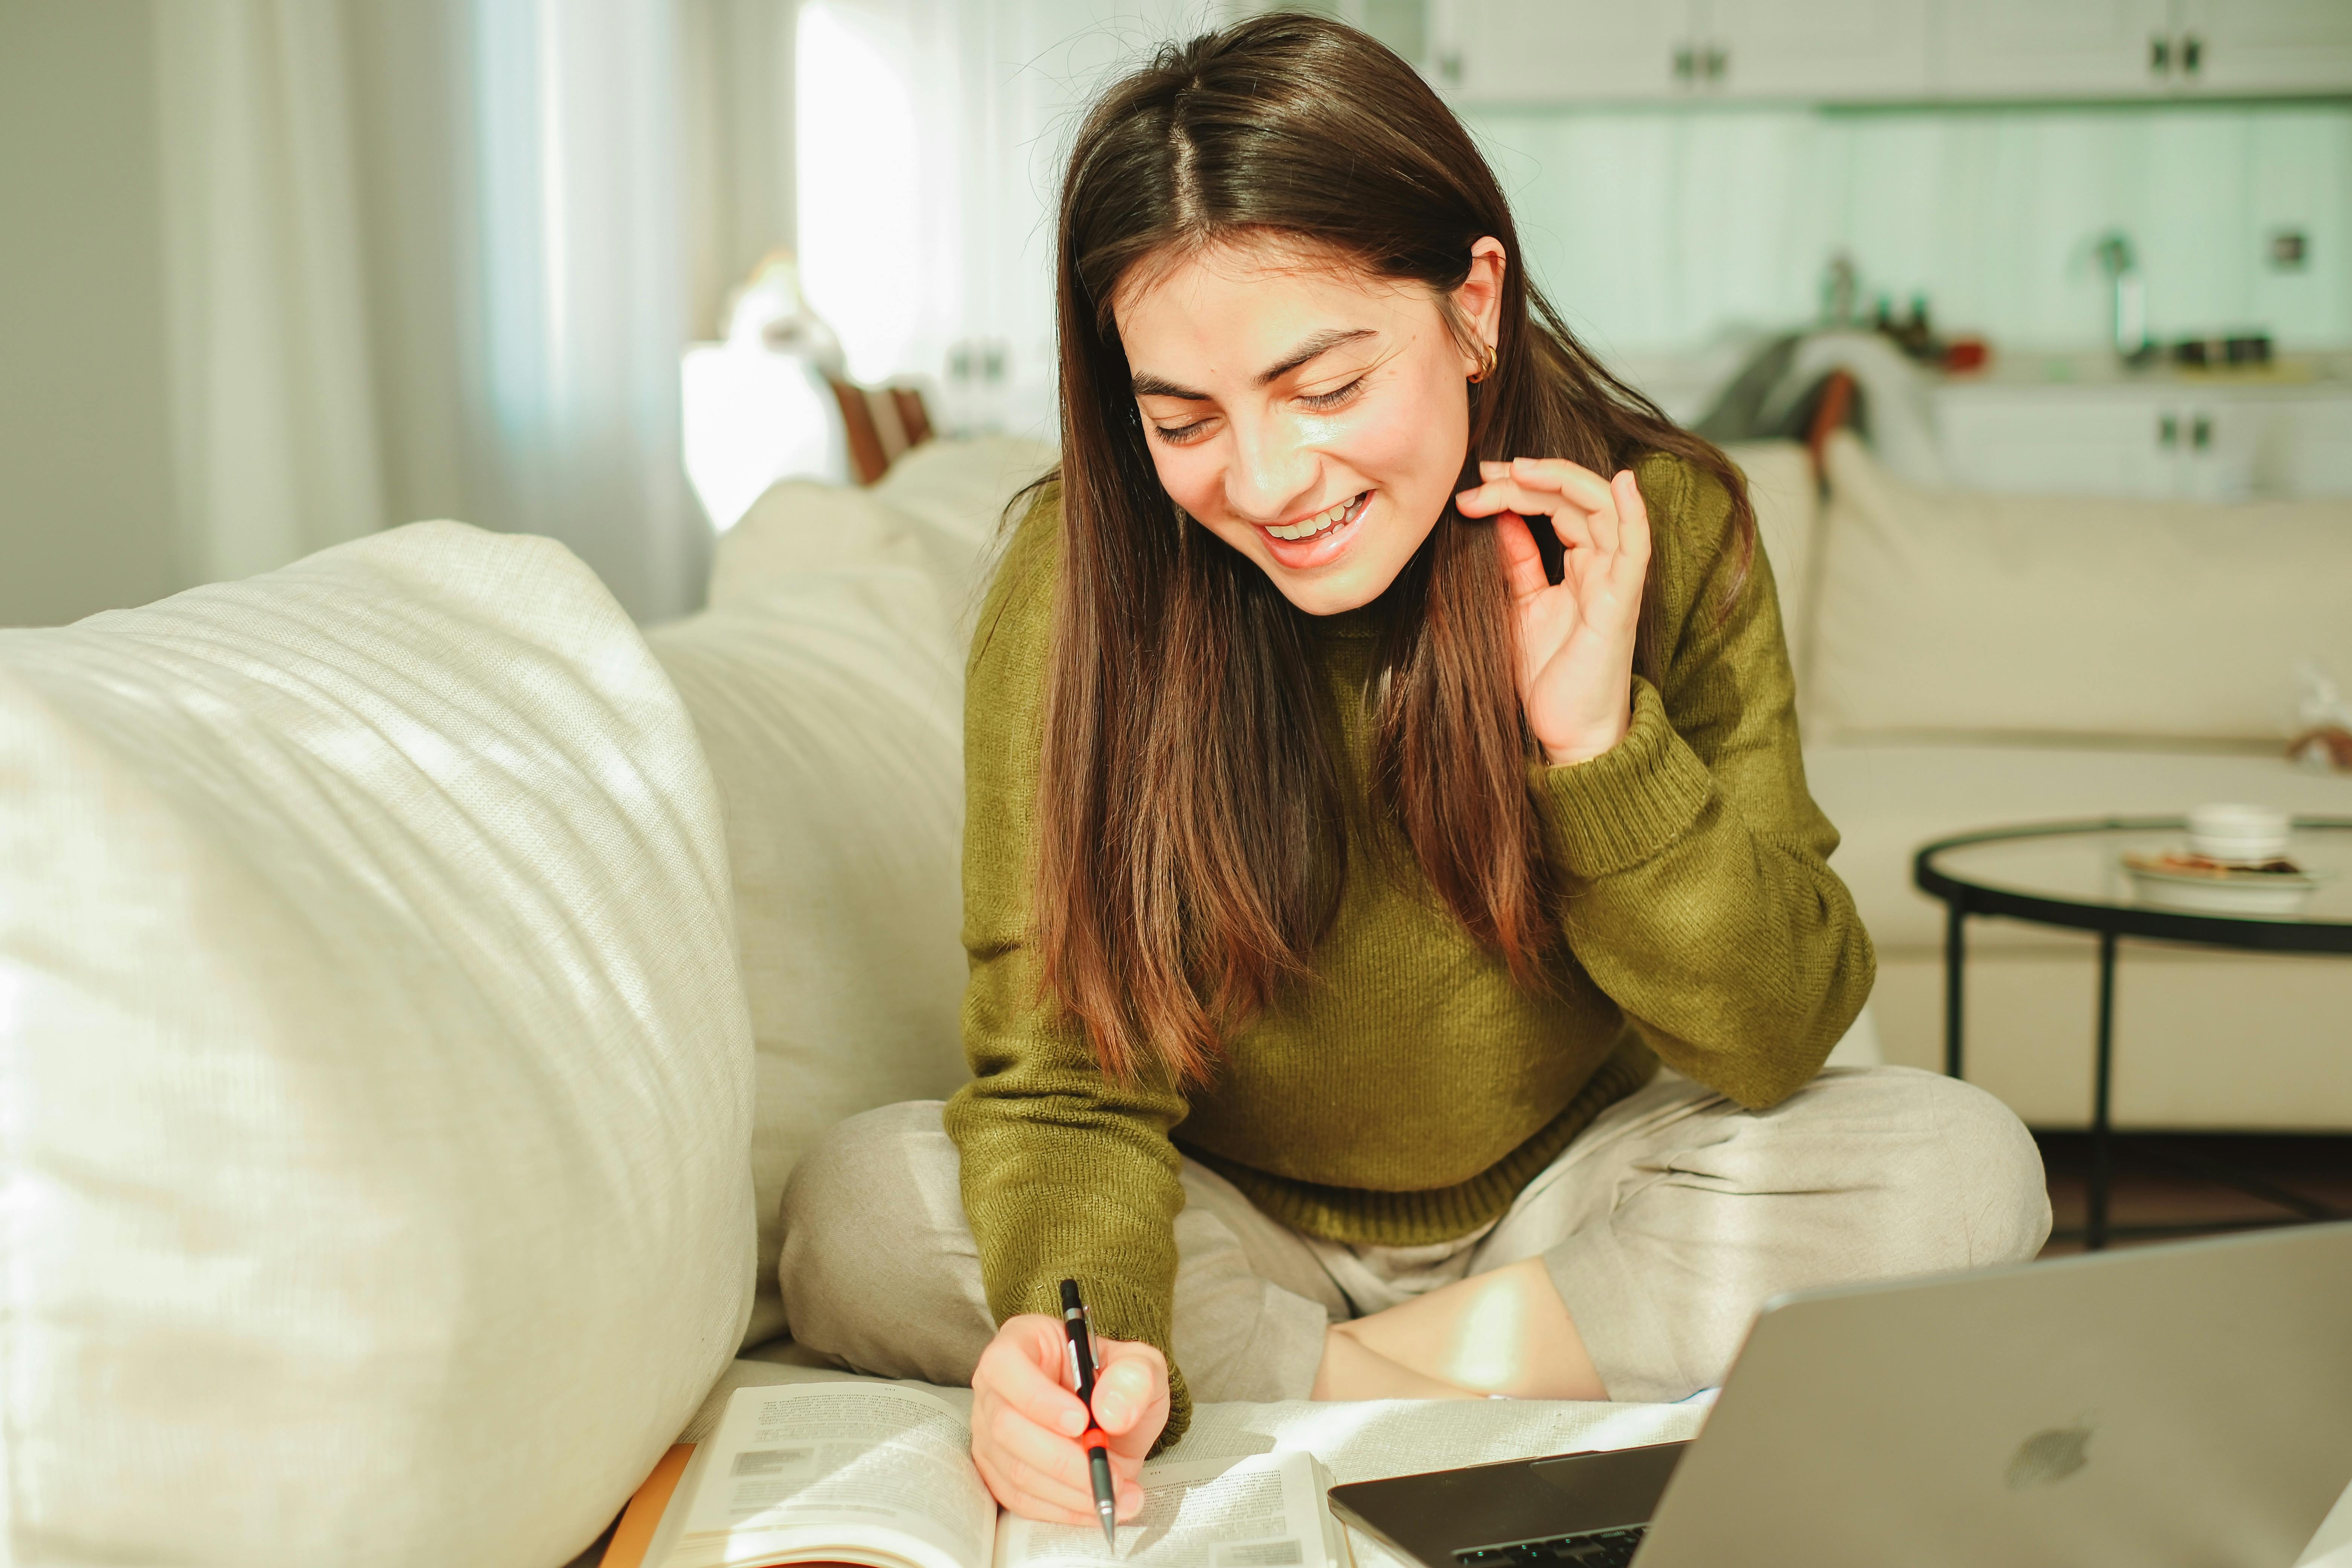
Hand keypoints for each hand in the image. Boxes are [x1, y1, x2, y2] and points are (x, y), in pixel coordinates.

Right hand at [968, 1314, 1168, 1525]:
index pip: (1006, 1364)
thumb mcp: (1141, 1365)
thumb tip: (1110, 1413)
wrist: (1115, 1418)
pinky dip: (1062, 1509)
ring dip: (1069, 1491)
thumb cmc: (1117, 1383)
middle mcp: (996, 1386)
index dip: (1038, 1397)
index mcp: (1023, 1342)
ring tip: (1118, 1494)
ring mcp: (991, 1431)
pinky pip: (1019, 1499)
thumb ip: (1135, 1378)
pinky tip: (1098, 1505)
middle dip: (1063, 1459)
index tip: (1081, 1422)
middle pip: (1007, 1426)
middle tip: (1110, 1472)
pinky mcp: (998, 1470)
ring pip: (1014, 1469)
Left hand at [1454, 458, 1651, 765]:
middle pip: (1576, 498)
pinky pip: (1637, 547)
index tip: (1475, 485)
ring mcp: (1616, 581)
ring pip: (1604, 508)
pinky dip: (1633, 511)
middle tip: (1486, 471)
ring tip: (1519, 469)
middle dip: (1530, 478)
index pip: (1557, 505)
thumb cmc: (1547, 676)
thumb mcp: (1520, 607)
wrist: (1566, 731)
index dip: (1519, 488)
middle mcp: (1603, 566)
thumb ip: (1516, 563)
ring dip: (1562, 480)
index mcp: (1581, 565)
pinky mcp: (1622, 602)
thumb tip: (1499, 518)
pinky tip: (1622, 482)